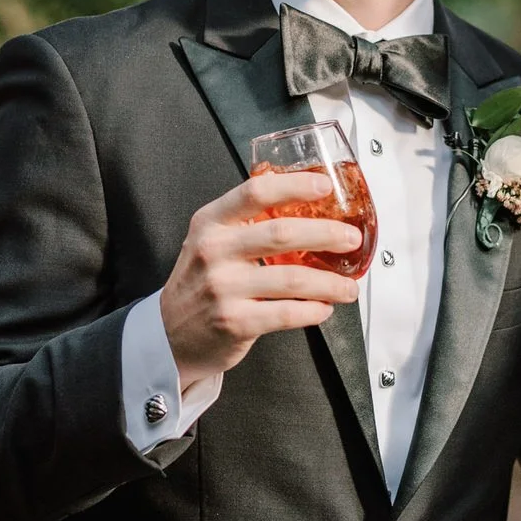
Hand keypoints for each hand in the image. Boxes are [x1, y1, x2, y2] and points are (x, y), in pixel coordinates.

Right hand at [160, 172, 363, 381]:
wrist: (169, 334)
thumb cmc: (200, 282)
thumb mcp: (210, 239)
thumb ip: (244, 218)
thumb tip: (294, 191)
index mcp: (211, 222)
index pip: (255, 192)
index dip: (295, 185)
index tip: (325, 186)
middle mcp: (214, 251)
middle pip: (282, 234)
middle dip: (327, 234)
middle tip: (351, 239)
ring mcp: (223, 288)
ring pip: (292, 279)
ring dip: (330, 283)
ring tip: (348, 286)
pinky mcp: (234, 322)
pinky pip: (287, 313)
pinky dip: (313, 310)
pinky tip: (324, 308)